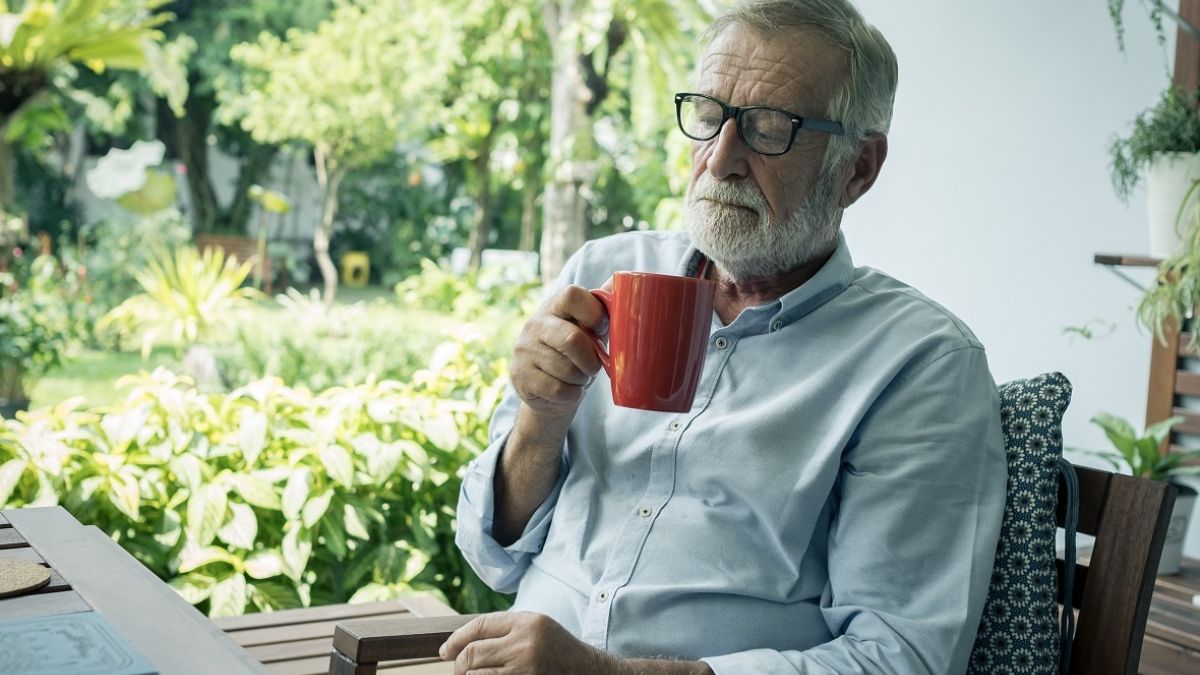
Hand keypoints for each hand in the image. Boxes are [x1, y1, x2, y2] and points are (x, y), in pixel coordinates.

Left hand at [439, 611, 617, 674]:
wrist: (590, 673)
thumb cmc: (558, 650)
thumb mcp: (536, 628)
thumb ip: (504, 629)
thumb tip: (460, 643)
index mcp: (528, 622)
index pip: (479, 626)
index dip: (456, 639)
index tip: (444, 651)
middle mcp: (525, 644)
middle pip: (472, 653)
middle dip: (459, 664)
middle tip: (458, 670)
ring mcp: (524, 670)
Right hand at [510, 283, 608, 420]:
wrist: (547, 391)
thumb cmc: (576, 354)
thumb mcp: (588, 328)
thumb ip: (603, 306)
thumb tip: (626, 280)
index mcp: (554, 306)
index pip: (572, 295)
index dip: (594, 313)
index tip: (601, 329)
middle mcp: (534, 324)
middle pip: (573, 339)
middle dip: (591, 360)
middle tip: (593, 366)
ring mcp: (524, 350)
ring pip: (567, 370)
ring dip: (581, 379)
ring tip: (577, 377)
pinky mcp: (520, 376)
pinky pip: (558, 390)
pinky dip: (571, 395)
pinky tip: (566, 390)